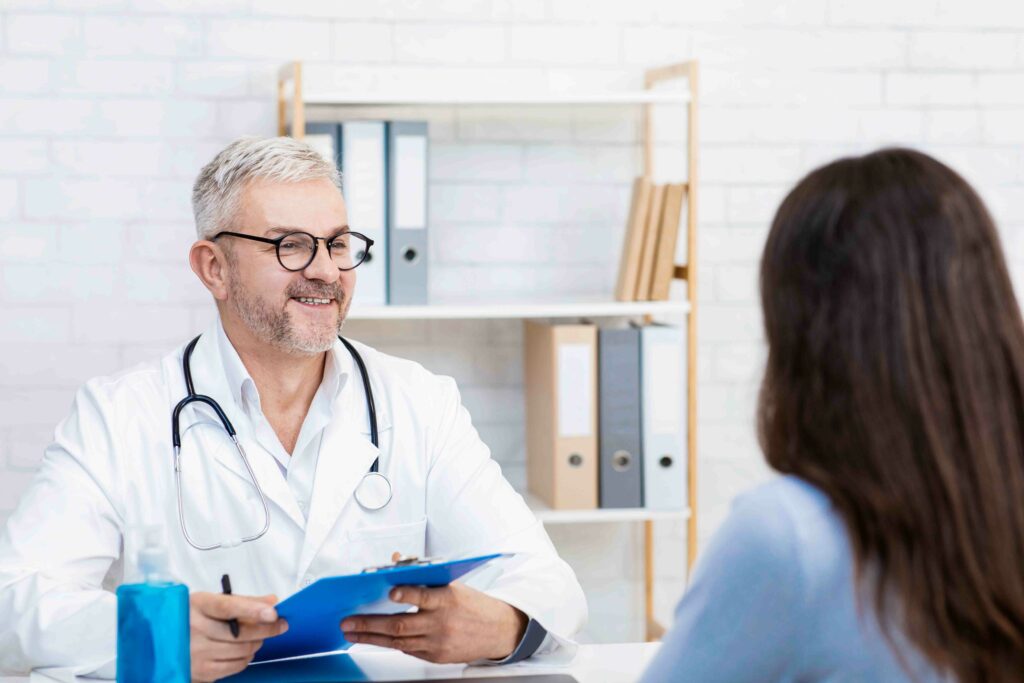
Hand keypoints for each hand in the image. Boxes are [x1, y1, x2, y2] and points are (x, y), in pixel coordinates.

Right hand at [189, 591, 288, 681]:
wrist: (163, 638)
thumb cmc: (192, 617)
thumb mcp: (212, 602)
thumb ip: (243, 601)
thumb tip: (272, 601)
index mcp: (197, 606)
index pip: (227, 607)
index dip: (252, 609)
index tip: (273, 612)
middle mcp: (193, 629)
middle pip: (239, 633)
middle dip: (266, 629)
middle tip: (278, 625)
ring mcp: (195, 653)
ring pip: (240, 650)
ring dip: (257, 643)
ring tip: (258, 637)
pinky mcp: (199, 671)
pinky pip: (234, 666)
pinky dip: (246, 658)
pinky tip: (245, 651)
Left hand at [340, 582, 527, 663]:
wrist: (497, 631)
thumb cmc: (472, 604)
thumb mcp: (452, 583)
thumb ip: (422, 574)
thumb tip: (396, 560)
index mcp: (448, 599)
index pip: (424, 596)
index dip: (407, 594)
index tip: (390, 592)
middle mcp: (442, 623)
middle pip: (401, 625)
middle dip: (370, 624)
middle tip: (348, 622)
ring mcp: (438, 643)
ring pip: (398, 641)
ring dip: (371, 637)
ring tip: (352, 633)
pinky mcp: (436, 657)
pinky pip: (408, 650)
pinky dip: (390, 643)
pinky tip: (374, 639)